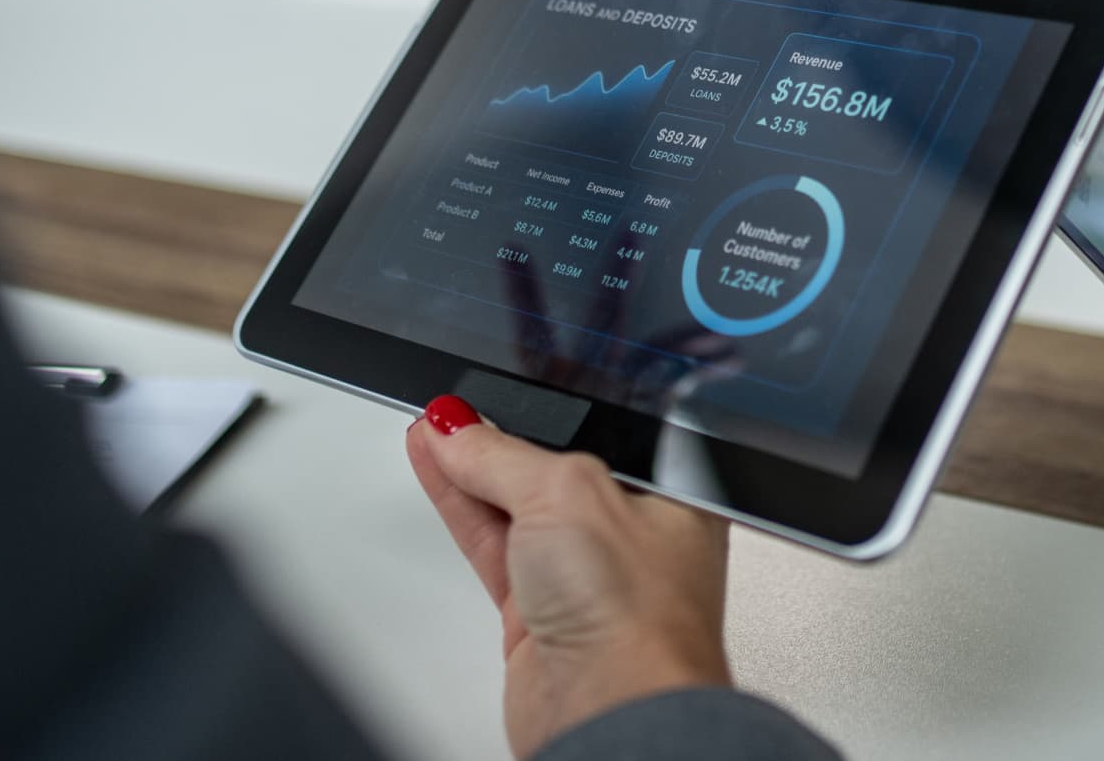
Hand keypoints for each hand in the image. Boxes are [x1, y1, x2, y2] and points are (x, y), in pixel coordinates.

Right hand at [407, 397, 731, 758]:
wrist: (613, 713)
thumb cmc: (638, 616)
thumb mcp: (568, 494)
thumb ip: (505, 455)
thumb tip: (461, 429)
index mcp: (672, 490)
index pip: (600, 429)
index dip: (549, 406)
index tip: (495, 390)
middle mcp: (632, 531)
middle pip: (552, 464)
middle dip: (501, 435)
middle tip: (451, 406)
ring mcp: (584, 573)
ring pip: (514, 503)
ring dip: (469, 467)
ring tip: (430, 427)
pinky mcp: (541, 611)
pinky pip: (494, 543)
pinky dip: (461, 507)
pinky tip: (438, 470)